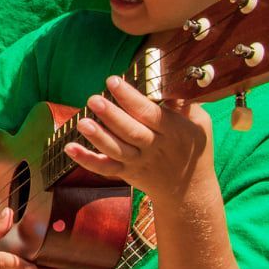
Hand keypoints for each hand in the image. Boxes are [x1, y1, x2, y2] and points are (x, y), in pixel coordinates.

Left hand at [66, 74, 214, 203]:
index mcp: (173, 131)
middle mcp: (154, 148)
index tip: (113, 81)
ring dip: (98, 137)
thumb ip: (183, 102)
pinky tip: (70, 148)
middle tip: (93, 99)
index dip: (130, 98)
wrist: (190, 190)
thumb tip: (167, 78)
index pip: (149, 113)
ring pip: (116, 150)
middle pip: (131, 132)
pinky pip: (105, 168)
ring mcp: (138, 162)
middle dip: (111, 116)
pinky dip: (86, 160)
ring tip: (82, 123)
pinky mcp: (126, 173)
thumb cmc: (194, 148)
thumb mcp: (198, 123)